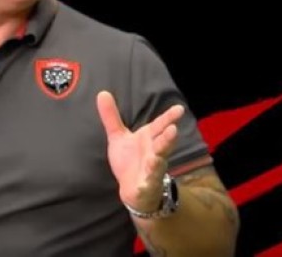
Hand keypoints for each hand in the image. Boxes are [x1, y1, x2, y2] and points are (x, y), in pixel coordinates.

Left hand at [96, 90, 183, 212]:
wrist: (133, 189)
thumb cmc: (129, 159)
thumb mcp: (118, 136)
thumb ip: (111, 116)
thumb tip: (102, 93)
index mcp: (149, 138)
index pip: (160, 126)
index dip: (169, 117)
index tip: (179, 109)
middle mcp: (154, 152)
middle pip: (162, 144)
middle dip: (168, 138)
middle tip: (174, 129)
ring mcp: (151, 170)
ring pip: (157, 164)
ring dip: (157, 162)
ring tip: (156, 159)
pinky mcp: (145, 186)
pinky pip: (146, 186)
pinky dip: (145, 186)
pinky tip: (142, 186)